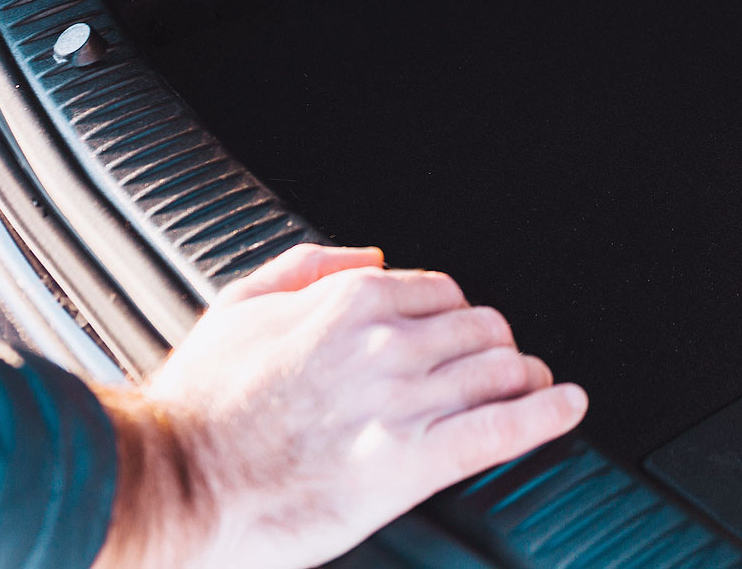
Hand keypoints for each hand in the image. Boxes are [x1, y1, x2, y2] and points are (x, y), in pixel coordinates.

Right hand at [91, 244, 584, 568]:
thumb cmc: (197, 408)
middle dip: (497, 349)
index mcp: (351, 302)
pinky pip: (504, 427)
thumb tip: (370, 258)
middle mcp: (387, 343)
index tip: (465, 338)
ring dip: (527, 379)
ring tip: (539, 389)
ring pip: (503, 372)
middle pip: (484, 331)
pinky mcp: (412, 461)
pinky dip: (548, 414)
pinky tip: (568, 406)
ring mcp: (403, 402)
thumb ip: (311, 268)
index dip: (461, 319)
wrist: (173, 482)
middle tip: (504, 368)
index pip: (445, 294)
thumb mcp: (240, 306)